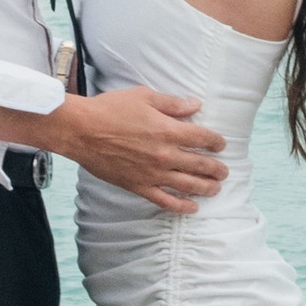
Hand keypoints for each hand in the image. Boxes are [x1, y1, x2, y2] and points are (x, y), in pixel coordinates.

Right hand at [55, 83, 228, 214]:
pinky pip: (165, 201)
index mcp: (168, 130)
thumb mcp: (143, 97)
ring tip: (216, 188)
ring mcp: (152, 173)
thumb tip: (196, 105)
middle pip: (200, 164)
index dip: (216, 142)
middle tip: (224, 171)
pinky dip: (182, 206)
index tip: (221, 144)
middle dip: (216, 168)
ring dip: (206, 187)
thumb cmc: (110, 109)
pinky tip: (193, 208)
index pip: (203, 138)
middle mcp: (165, 154)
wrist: (81, 130)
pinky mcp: (139, 186)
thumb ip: (172, 104)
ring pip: (188, 185)